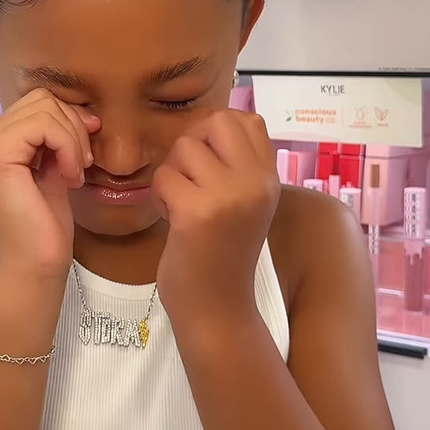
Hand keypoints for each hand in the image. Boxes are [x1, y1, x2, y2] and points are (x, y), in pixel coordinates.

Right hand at [0, 88, 100, 284]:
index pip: (38, 102)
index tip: (84, 153)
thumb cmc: (43, 232)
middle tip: (82, 164)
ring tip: (74, 172)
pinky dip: (67, 145)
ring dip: (72, 137)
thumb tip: (83, 113)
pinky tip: (69, 176)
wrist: (30, 271)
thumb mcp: (55, 173)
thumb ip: (58, 141)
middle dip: (73, 125)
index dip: (70, 119)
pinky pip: (42, 124)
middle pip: (41, 98)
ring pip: (44, 106)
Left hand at [152, 110, 279, 321]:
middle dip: (193, 143)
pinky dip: (159, 196)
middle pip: (216, 121)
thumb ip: (236, 165)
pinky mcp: (197, 213)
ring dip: (172, 173)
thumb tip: (207, 125)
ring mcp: (229, 196)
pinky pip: (164, 177)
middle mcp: (256, 183)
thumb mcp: (245, 203)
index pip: (248, 119)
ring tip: (181, 204)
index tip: (208, 165)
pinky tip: (172, 220)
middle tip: (190, 179)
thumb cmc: (222, 254)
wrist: (218, 310)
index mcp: (270, 179)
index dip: (218, 133)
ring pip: (184, 147)